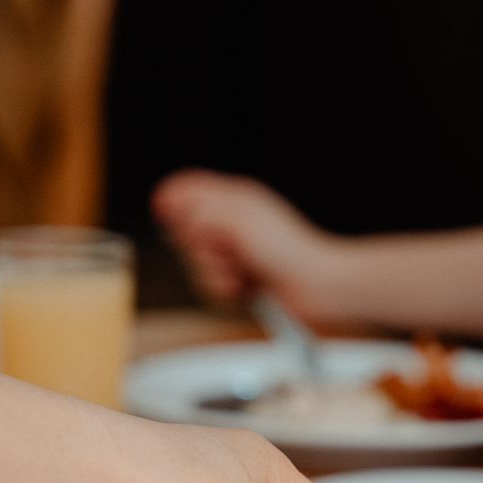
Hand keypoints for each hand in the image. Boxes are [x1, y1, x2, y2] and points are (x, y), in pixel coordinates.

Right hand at [153, 169, 346, 320]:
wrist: (316, 289)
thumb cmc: (288, 251)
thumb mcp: (238, 220)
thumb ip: (200, 211)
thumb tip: (171, 204)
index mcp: (235, 200)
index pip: (190, 190)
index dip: (173, 201)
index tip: (166, 214)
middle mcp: (232, 225)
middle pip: (186, 234)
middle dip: (200, 249)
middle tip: (227, 253)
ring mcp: (235, 254)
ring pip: (196, 265)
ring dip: (215, 275)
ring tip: (241, 275)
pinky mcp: (239, 281)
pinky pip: (210, 288)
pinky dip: (225, 292)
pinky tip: (246, 289)